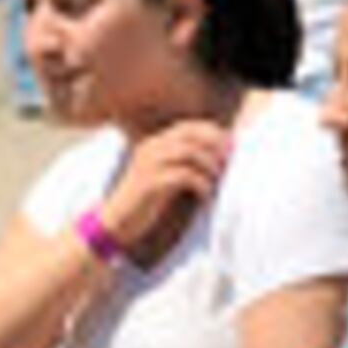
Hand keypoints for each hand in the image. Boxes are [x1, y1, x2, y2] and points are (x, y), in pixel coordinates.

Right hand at [97, 118, 227, 267]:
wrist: (117, 221)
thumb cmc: (146, 200)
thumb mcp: (164, 175)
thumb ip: (183, 163)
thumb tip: (217, 158)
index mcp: (154, 144)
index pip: (188, 126)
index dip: (211, 132)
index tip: (229, 145)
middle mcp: (151, 148)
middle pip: (190, 135)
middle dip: (214, 146)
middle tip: (228, 162)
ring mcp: (149, 164)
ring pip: (189, 152)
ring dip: (209, 165)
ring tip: (217, 180)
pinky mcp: (150, 183)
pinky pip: (184, 176)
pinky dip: (201, 184)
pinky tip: (206, 196)